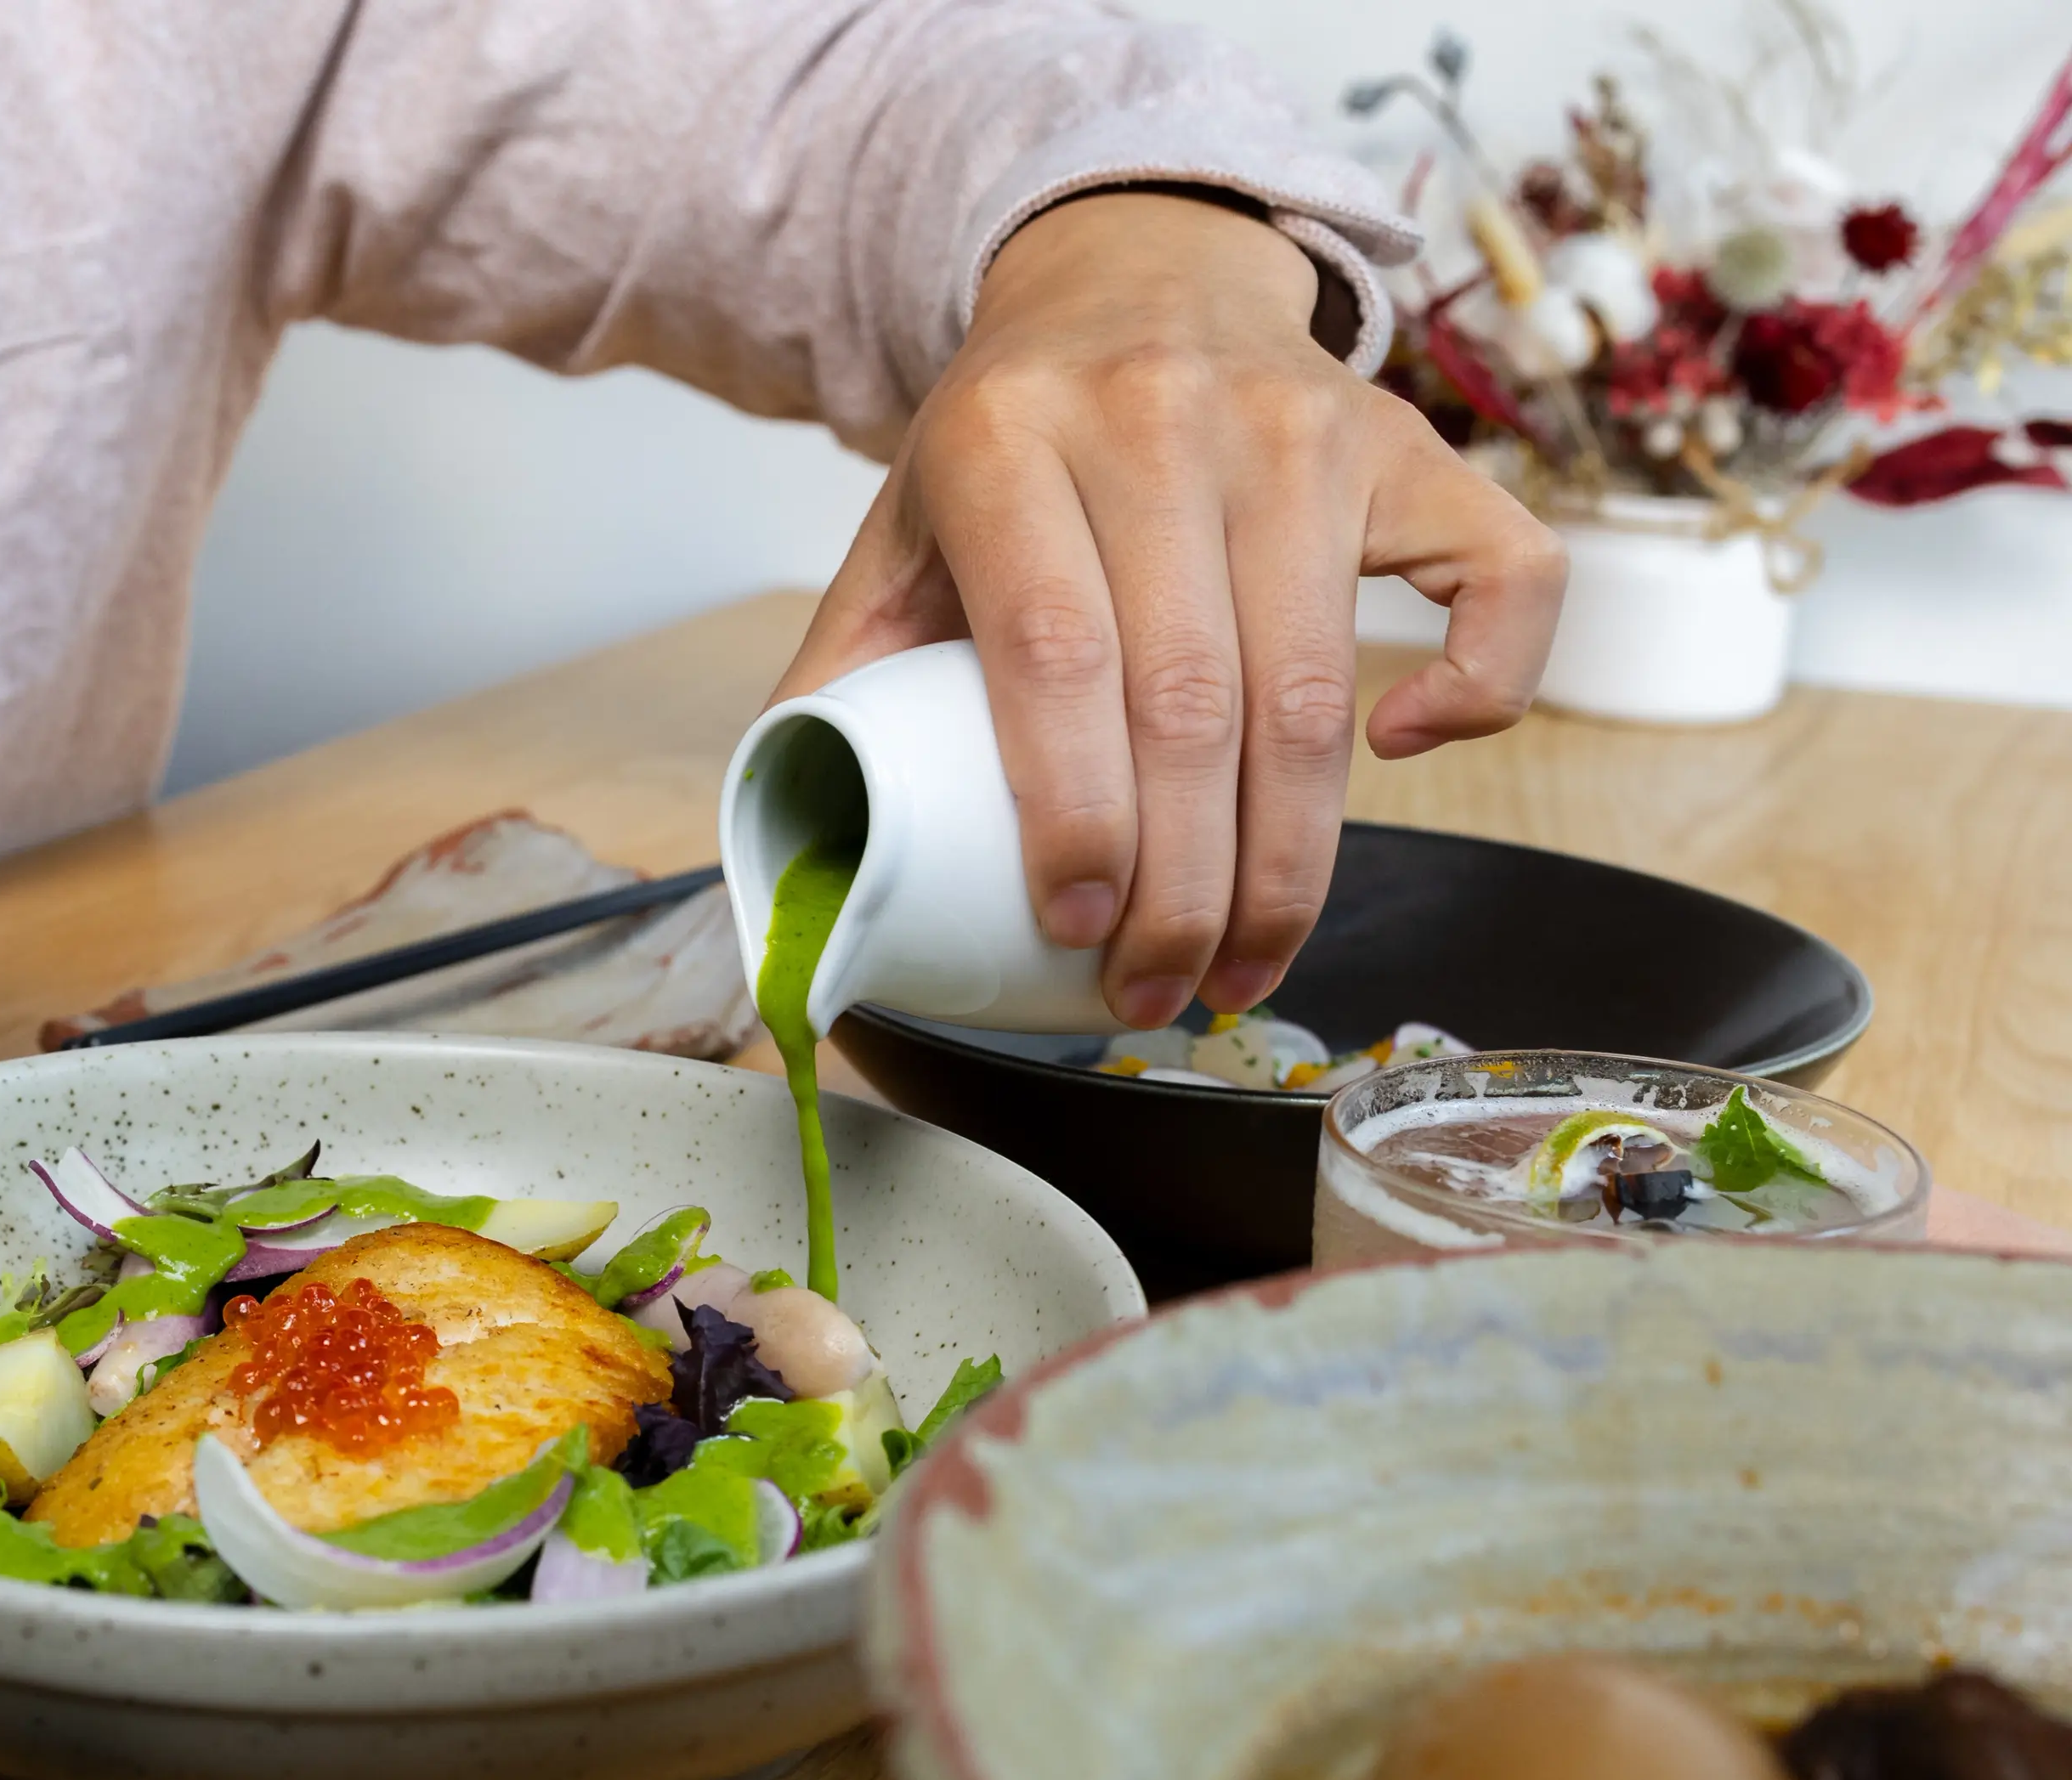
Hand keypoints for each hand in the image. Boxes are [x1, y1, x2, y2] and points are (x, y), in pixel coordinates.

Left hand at [778, 190, 1565, 1027]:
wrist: (1132, 269)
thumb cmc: (1013, 437)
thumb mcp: (899, 530)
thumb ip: (842, 679)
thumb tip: (799, 856)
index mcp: (1007, 436)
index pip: (1055, 650)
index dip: (1073, 808)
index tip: (1076, 924)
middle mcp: (1162, 417)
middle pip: (1190, 699)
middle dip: (1178, 885)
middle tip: (1155, 990)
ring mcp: (1301, 425)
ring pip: (1314, 688)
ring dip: (1287, 861)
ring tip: (1241, 963)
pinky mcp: (1410, 441)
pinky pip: (1501, 580)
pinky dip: (1479, 687)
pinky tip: (1404, 755)